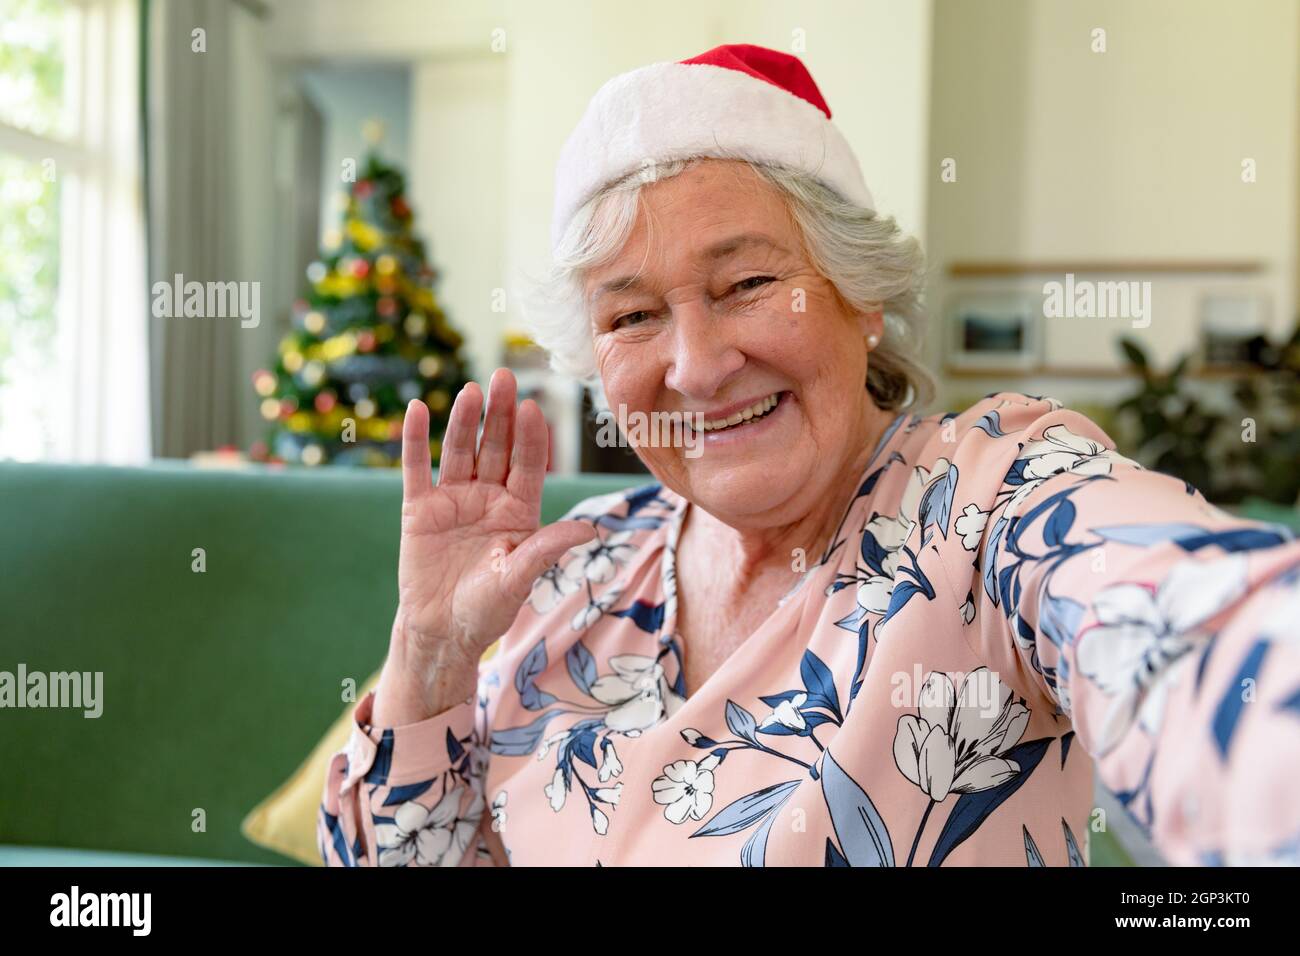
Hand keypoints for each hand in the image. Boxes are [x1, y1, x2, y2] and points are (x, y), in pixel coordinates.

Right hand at [372, 369, 595, 725]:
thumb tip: (589, 528)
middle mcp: (488, 497)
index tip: (535, 408)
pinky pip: (417, 468)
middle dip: (501, 414)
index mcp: (519, 511)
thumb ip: (547, 548)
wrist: (441, 633)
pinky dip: (416, 440)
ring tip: (471, 390)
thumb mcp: (520, 578)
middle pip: (496, 448)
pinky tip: (419, 409)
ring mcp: (453, 499)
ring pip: (460, 451)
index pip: (528, 465)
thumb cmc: (487, 610)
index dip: (531, 438)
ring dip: (465, 421)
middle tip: (505, 377)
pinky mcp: (420, 509)